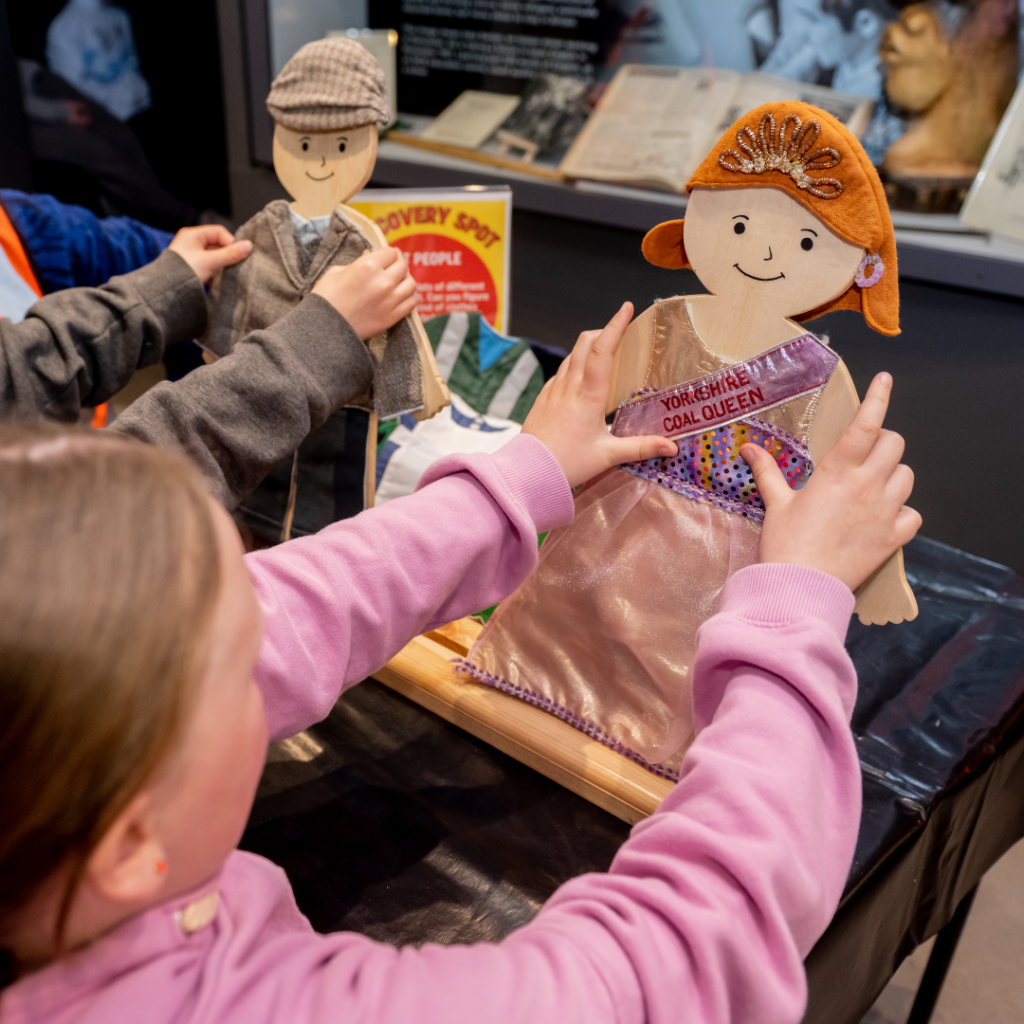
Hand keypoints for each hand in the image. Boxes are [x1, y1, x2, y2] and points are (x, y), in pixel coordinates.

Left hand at [169, 226, 251, 284]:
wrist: (167, 291)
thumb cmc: (184, 271)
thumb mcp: (210, 261)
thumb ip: (230, 254)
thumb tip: (249, 246)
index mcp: (193, 235)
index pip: (219, 232)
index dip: (231, 242)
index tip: (238, 255)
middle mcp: (191, 243)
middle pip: (217, 245)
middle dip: (227, 255)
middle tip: (234, 265)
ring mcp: (191, 256)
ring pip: (214, 257)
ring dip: (221, 265)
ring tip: (225, 274)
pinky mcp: (192, 269)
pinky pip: (208, 267)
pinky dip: (214, 273)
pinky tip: (216, 281)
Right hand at [312, 248, 417, 339]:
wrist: (325, 328)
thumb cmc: (326, 298)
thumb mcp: (337, 271)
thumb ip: (359, 261)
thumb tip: (370, 255)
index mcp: (367, 266)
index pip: (391, 253)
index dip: (389, 253)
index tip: (387, 255)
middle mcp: (383, 282)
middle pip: (403, 267)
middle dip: (398, 265)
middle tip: (392, 267)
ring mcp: (390, 301)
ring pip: (411, 284)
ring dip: (406, 280)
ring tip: (398, 281)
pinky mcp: (392, 317)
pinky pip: (412, 303)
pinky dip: (409, 297)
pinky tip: (401, 296)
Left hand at [521, 302, 677, 488]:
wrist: (527, 472)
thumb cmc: (567, 464)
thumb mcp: (608, 456)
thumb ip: (641, 447)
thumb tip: (672, 446)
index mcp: (588, 394)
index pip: (602, 350)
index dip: (615, 326)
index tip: (626, 308)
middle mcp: (569, 386)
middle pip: (584, 343)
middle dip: (603, 331)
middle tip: (621, 331)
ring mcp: (553, 390)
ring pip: (571, 355)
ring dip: (589, 347)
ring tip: (606, 353)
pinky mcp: (543, 398)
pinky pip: (561, 372)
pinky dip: (575, 365)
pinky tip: (582, 380)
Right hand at [741, 372, 920, 591]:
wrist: (800, 587)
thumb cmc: (785, 544)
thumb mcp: (776, 503)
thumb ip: (767, 471)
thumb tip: (748, 447)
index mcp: (837, 472)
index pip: (866, 425)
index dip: (878, 398)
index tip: (884, 379)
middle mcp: (867, 486)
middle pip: (894, 445)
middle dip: (883, 442)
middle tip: (864, 453)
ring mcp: (884, 512)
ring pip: (907, 476)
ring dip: (893, 474)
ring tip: (872, 485)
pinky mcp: (893, 537)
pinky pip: (913, 514)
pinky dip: (903, 512)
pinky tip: (884, 516)